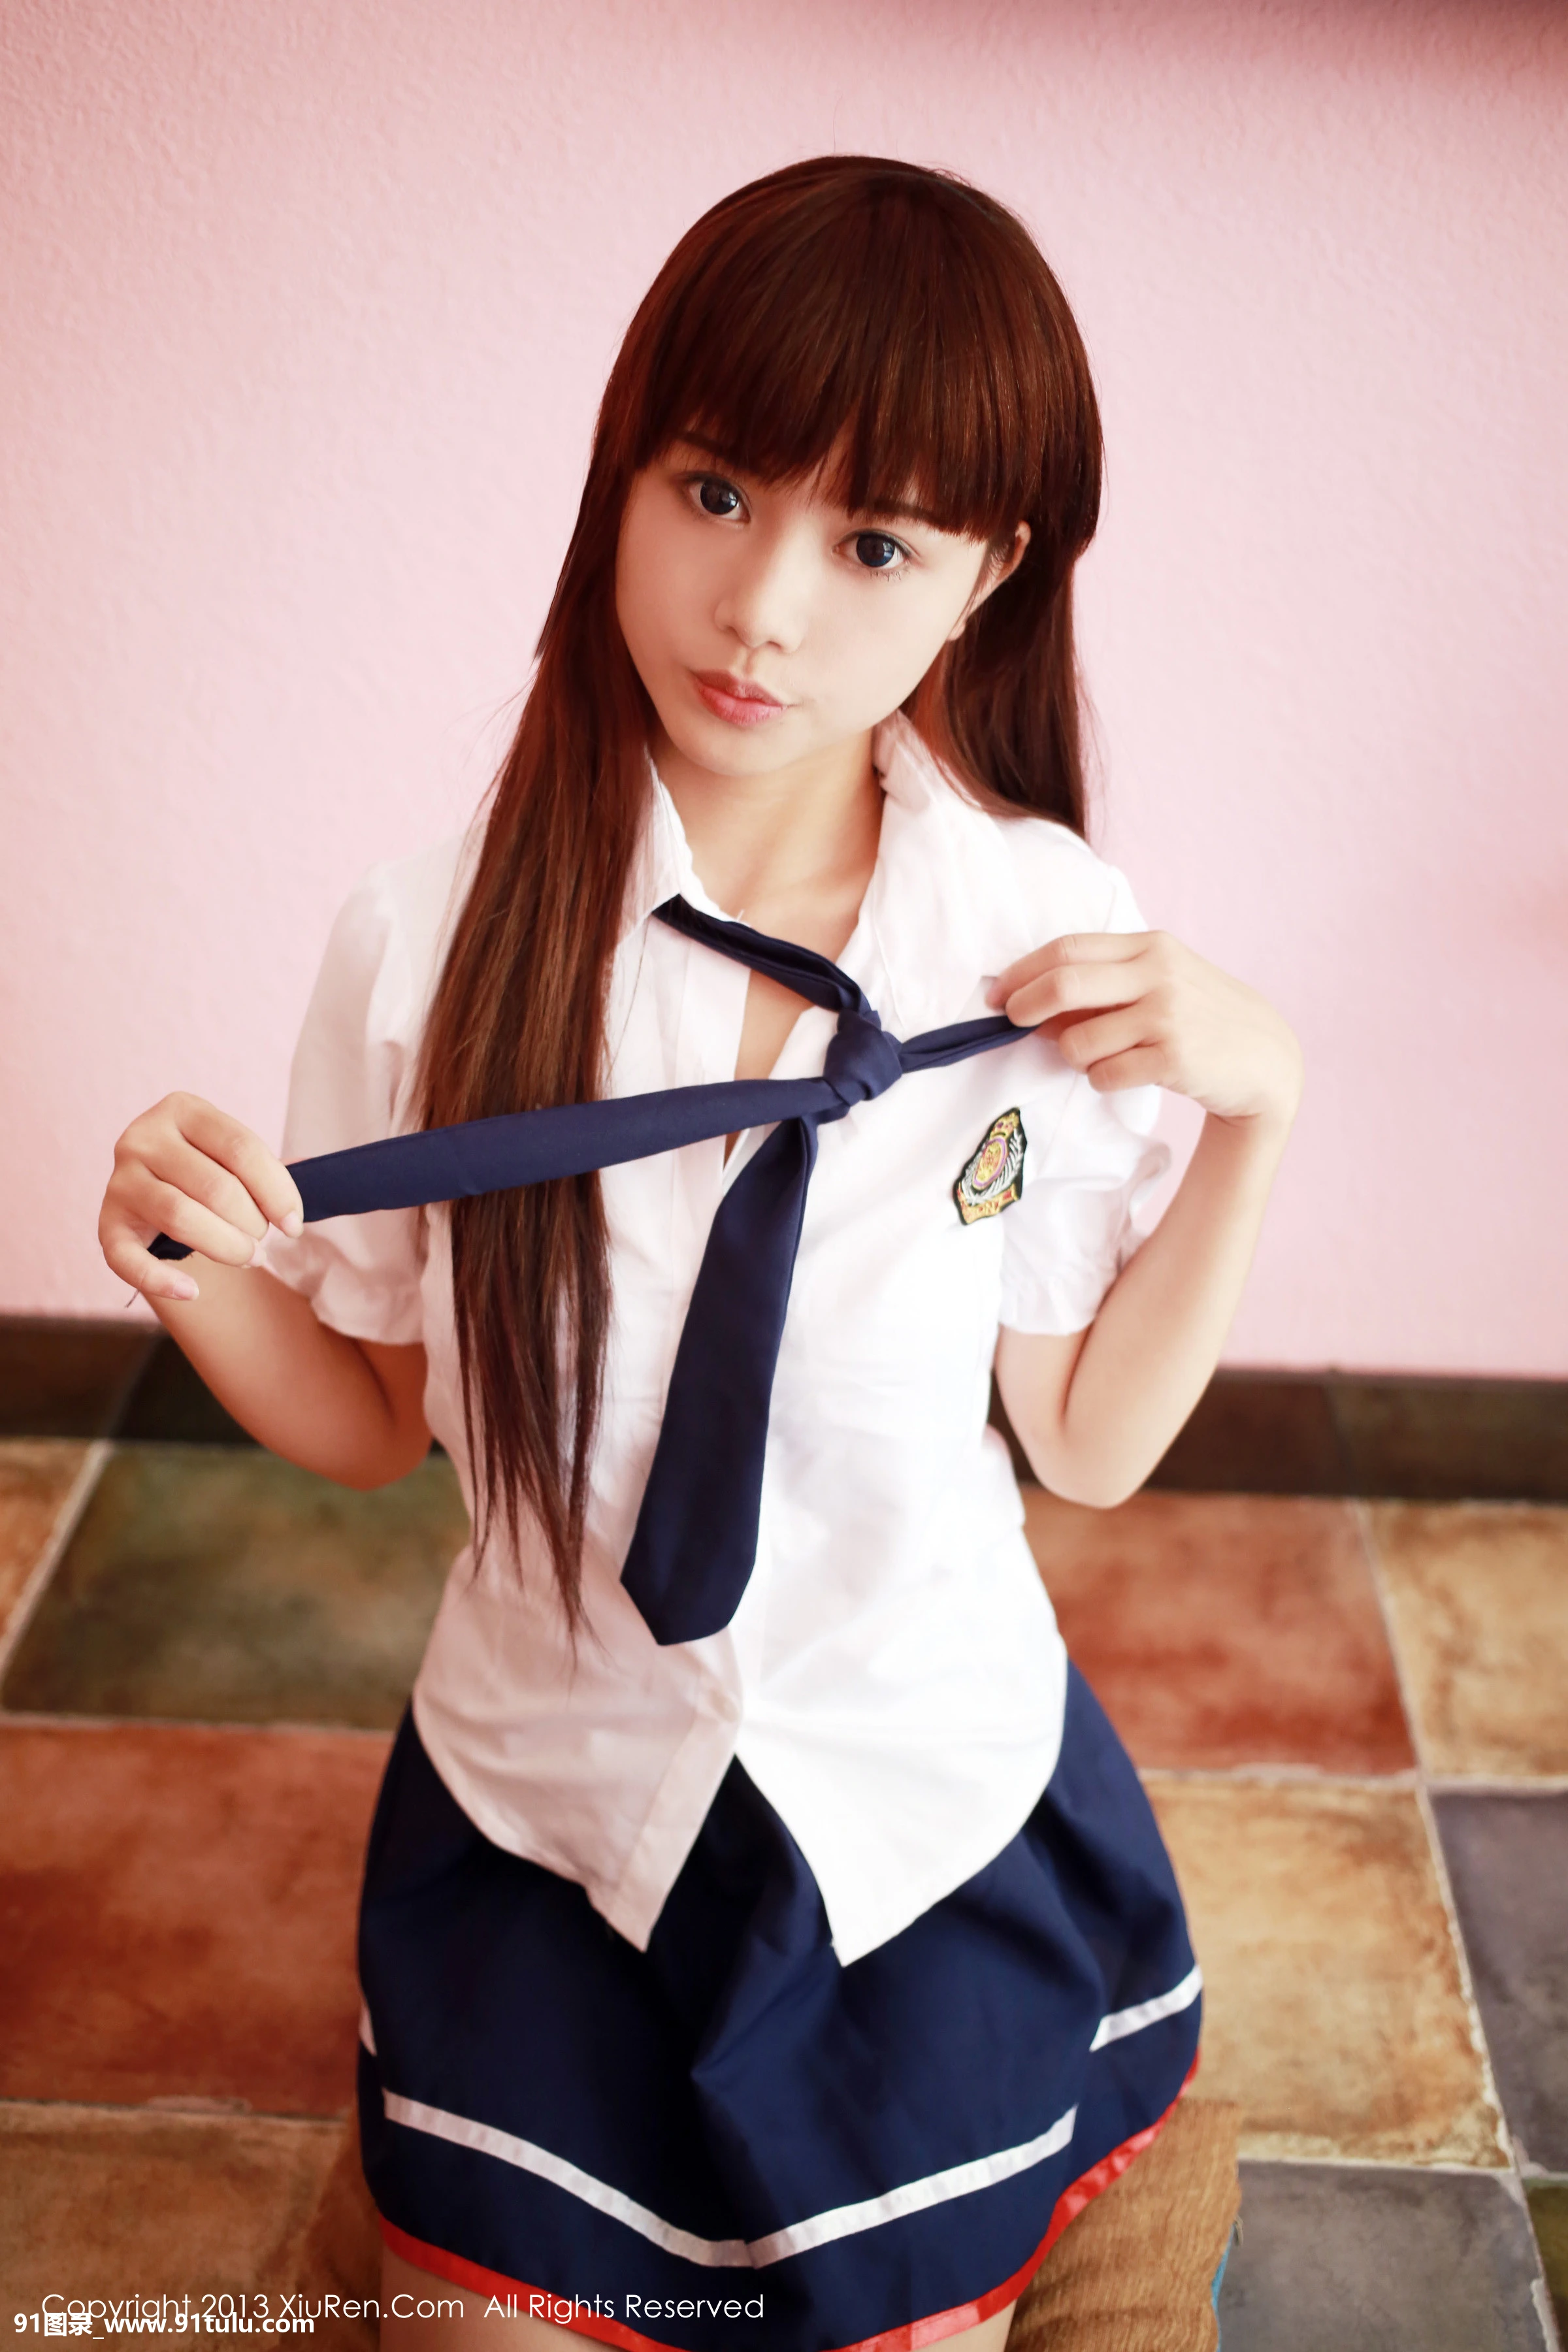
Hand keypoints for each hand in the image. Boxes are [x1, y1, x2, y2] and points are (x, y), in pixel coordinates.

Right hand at [100, 1092, 303, 1302]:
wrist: (154, 1186)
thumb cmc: (207, 1169)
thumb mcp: (233, 1155)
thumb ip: (269, 1166)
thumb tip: (314, 1171)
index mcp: (182, 1109)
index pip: (242, 1148)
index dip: (277, 1191)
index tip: (294, 1225)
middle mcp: (142, 1138)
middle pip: (215, 1187)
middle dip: (253, 1224)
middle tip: (264, 1242)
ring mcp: (120, 1180)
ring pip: (180, 1217)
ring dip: (225, 1247)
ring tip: (249, 1258)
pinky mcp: (107, 1223)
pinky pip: (127, 1258)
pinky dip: (160, 1280)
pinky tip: (193, 1291)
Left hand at [986, 930, 1303, 1131]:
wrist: (1266, 1059)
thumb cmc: (1200, 1016)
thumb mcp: (1161, 980)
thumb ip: (1106, 983)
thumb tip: (1034, 1004)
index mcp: (1150, 946)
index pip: (1068, 948)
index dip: (1023, 971)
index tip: (999, 992)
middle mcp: (1158, 973)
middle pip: (1064, 984)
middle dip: (1025, 1005)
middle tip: (1010, 1021)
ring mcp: (1167, 1015)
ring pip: (1078, 1040)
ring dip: (1072, 1055)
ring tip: (1096, 1057)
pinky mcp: (1174, 1058)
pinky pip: (1104, 1074)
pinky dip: (1099, 1079)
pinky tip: (1122, 1074)